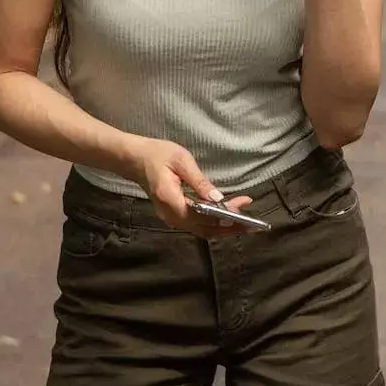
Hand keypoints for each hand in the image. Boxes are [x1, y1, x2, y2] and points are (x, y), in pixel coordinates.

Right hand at [129, 138, 257, 238]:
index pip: (204, 215)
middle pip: (205, 228)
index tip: (244, 206)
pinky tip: (227, 216)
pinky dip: (214, 224)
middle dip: (230, 226)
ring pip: (202, 230)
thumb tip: (218, 199)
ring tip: (245, 220)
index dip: (226, 215)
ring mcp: (171, 219)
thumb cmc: (157, 155)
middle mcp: (171, 216)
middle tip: (252, 221)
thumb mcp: (181, 161)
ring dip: (223, 227)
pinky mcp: (174, 216)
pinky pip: (197, 225)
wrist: (134, 159)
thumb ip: (200, 182)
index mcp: (172, 202)